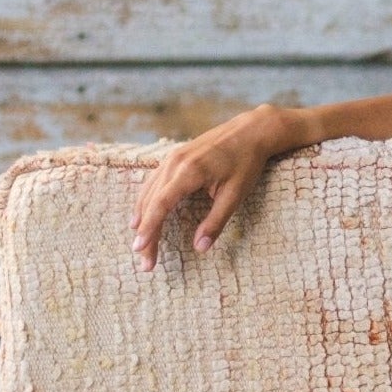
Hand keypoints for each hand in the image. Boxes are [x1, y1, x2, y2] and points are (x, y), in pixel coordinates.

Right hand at [129, 105, 285, 270]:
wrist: (251, 130)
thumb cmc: (246, 163)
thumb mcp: (235, 195)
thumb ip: (216, 222)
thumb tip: (200, 248)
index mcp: (190, 171)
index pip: (161, 204)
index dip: (149, 228)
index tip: (140, 248)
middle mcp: (175, 162)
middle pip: (152, 202)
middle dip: (146, 232)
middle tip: (144, 261)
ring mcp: (172, 157)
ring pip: (148, 191)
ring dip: (142, 219)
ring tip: (140, 243)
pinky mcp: (174, 156)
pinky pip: (153, 181)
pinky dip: (146, 201)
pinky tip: (142, 216)